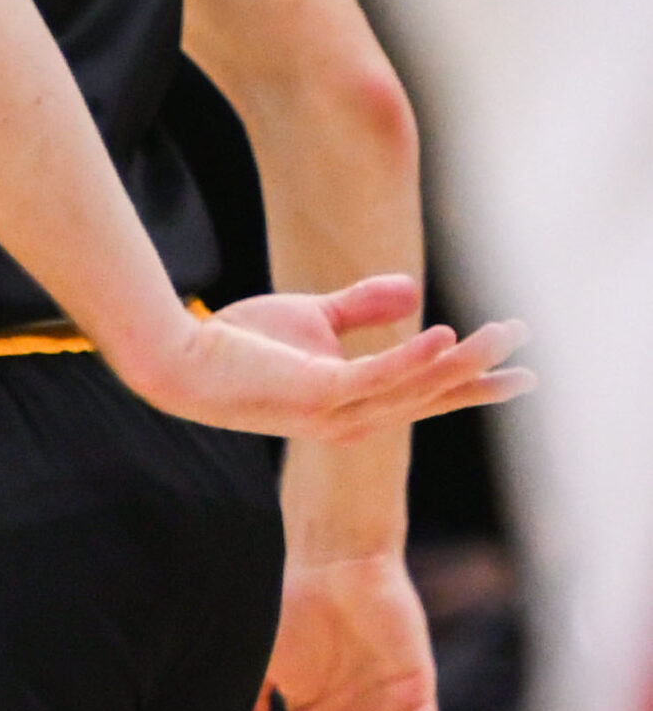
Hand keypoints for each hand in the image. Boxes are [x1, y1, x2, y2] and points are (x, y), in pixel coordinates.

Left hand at [122, 275, 530, 440]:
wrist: (181, 358)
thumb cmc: (240, 344)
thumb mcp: (311, 317)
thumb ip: (360, 307)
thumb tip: (415, 291)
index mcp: (355, 405)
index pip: (426, 395)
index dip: (471, 381)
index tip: (519, 372)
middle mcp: (353, 419)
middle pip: (432, 397)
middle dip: (481, 376)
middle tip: (529, 356)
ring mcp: (335, 412)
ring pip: (414, 387)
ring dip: (461, 362)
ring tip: (501, 333)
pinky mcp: (315, 394)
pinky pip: (377, 376)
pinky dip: (413, 359)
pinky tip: (445, 334)